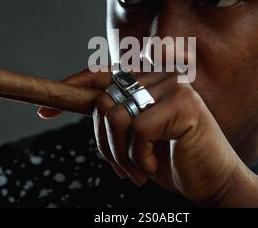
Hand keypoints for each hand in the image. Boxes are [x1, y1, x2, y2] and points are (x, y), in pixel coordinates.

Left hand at [38, 69, 257, 206]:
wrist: (212, 182)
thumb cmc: (172, 160)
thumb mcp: (134, 136)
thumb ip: (113, 115)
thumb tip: (69, 103)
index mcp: (149, 81)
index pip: (102, 76)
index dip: (72, 88)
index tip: (44, 110)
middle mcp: (161, 76)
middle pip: (103, 101)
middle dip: (104, 142)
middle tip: (122, 167)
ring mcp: (174, 86)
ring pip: (116, 115)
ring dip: (120, 153)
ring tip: (137, 170)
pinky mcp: (183, 104)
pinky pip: (137, 130)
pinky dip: (139, 156)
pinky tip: (154, 165)